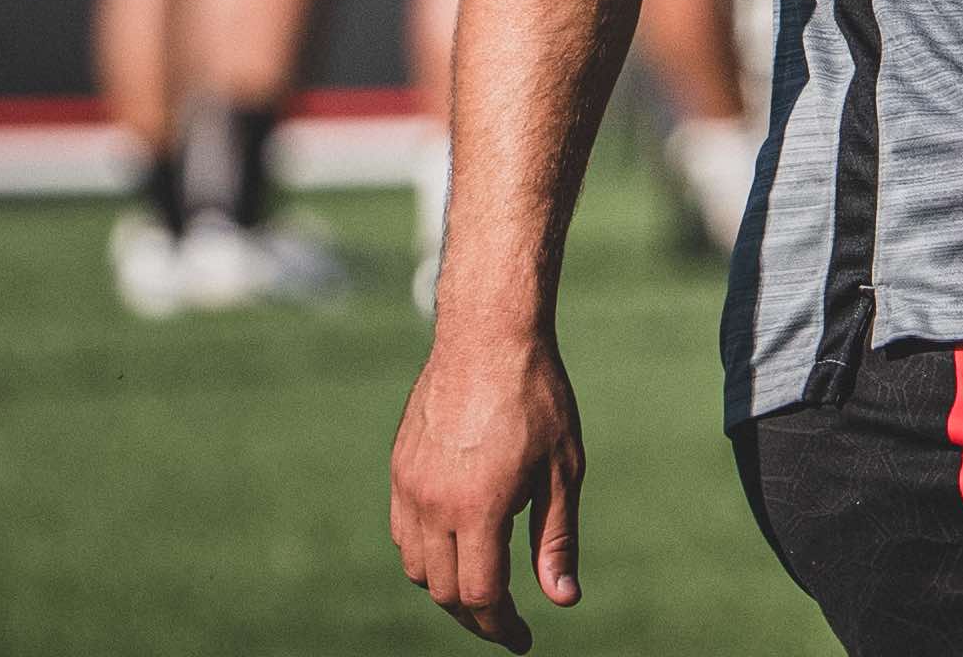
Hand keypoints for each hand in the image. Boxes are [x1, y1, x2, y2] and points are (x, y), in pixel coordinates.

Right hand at [390, 322, 584, 650]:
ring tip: (484, 587)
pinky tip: (457, 547)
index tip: (522, 641)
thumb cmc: (537, 398)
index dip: (501, 627)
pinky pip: (402, 534)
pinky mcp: (399, 470)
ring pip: (416, 567)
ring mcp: (409, 487)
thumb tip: (561, 599)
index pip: (480, 595)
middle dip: (476, 616)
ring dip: (447, 588)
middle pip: (443, 591)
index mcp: (479, 507)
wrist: (488, 335)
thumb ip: (556, 539)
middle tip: (507, 623)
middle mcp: (433, 503)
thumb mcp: (563, 470)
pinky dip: (426, 556)